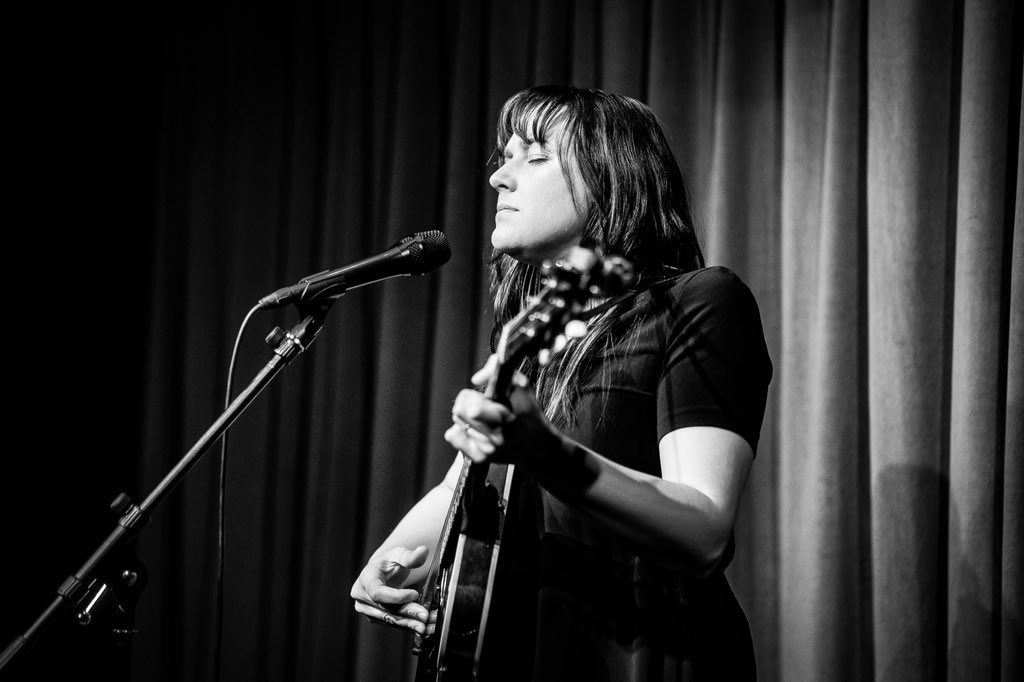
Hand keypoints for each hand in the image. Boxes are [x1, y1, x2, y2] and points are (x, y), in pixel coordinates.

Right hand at [351, 545, 429, 634]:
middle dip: (407, 613)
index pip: (377, 592)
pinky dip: (408, 625)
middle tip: (425, 616)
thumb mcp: (400, 554)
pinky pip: (392, 624)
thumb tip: (422, 551)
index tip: (415, 594)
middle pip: (385, 609)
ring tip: (426, 625)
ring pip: (389, 620)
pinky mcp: (375, 618)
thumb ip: (411, 556)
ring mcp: (367, 609)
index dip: (396, 596)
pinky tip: (422, 626)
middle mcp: (361, 596)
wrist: (384, 572)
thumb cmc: (390, 562)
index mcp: (366, 578)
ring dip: (409, 623)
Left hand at [444, 357, 560, 467]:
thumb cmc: (528, 413)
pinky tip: (474, 429)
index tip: (482, 397)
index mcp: (506, 419)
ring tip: (482, 418)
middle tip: (480, 405)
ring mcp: (486, 450)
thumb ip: (498, 371)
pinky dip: (460, 429)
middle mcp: (495, 438)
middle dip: (466, 403)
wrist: (537, 448)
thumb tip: (474, 379)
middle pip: (458, 412)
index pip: (472, 408)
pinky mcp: (479, 458)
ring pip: (456, 422)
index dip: (472, 397)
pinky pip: (453, 437)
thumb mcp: (521, 386)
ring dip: (465, 417)